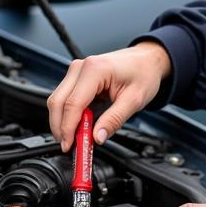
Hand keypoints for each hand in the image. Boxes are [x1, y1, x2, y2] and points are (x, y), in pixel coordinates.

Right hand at [47, 41, 172, 151]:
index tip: (69, 145)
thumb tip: (97, 137)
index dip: (68, 128)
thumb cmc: (143, 73)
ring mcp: (77, 71)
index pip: (73, 103)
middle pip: (58, 102)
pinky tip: (79, 126)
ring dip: (63, 122)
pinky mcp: (77, 78)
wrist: (147, 60)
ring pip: (58, 101)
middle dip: (60, 127)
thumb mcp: (134, 100)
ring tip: (76, 138)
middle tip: (70, 146)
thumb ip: (114, 120)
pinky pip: (66, 99)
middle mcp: (81, 67)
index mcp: (95, 69)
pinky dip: (69, 115)